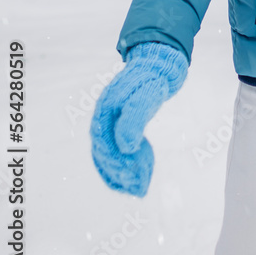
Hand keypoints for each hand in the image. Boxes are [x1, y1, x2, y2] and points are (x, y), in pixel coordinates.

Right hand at [90, 42, 187, 196]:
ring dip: (121, 175)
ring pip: (106, 158)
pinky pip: (109, 156)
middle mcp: (101, 120)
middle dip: (122, 173)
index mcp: (105, 111)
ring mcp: (106, 126)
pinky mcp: (114, 130)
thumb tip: (125, 146)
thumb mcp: (147, 96)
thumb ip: (134, 119)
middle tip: (141, 186)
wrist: (154, 66)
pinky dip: (118, 171)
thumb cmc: (150, 80)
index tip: (136, 173)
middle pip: (105, 155)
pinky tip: (129, 183)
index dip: (119, 163)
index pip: (106, 145)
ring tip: (138, 187)